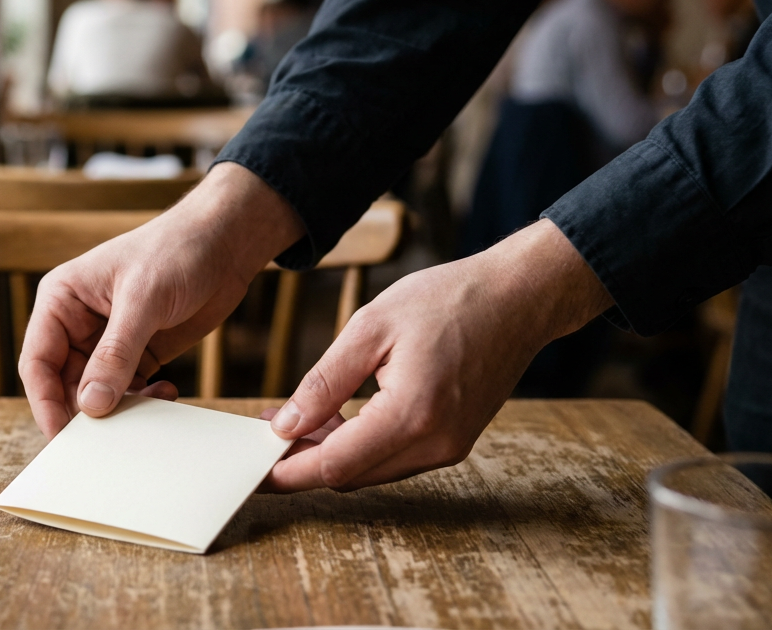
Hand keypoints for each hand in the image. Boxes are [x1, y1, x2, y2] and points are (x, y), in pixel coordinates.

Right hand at [19, 163, 303, 436]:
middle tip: (108, 439)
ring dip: (118, 409)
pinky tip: (167, 393)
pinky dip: (143, 401)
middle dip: (84, 412)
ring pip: (96, 393)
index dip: (45, 401)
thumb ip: (115, 353)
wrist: (226, 242)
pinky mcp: (139, 354)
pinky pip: (128, 392)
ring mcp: (108, 341)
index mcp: (62, 300)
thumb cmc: (177, 250)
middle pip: (64, 384)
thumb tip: (91, 405)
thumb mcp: (144, 300)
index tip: (62, 435)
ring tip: (147, 409)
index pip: (37, 361)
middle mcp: (78, 323)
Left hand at [262, 219, 613, 492]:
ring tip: (299, 416)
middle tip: (268, 429)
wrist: (518, 297)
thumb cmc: (447, 300)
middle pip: (350, 475)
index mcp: (412, 416)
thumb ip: (324, 382)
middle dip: (304, 460)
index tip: (253, 470)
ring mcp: (449, 448)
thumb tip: (285, 424)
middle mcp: (435, 444)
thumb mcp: (370, 328)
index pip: (334, 465)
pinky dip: (361, 445)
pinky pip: (394, 457)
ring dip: (332, 452)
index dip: (288, 471)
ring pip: (371, 470)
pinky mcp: (454, 442)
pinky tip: (338, 416)